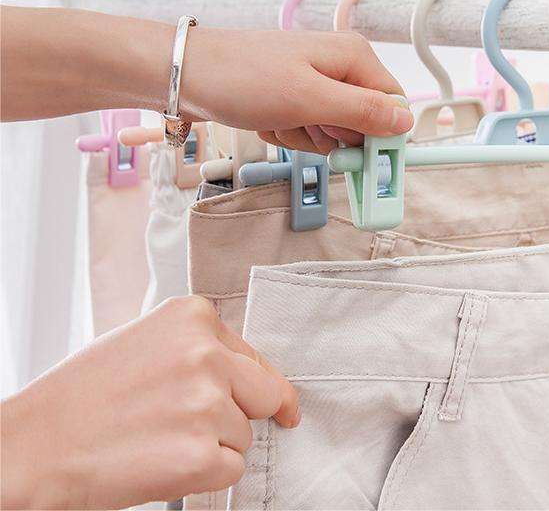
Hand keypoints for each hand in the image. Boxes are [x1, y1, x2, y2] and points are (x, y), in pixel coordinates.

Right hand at [0, 296, 297, 509]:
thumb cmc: (83, 396)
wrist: (33, 447)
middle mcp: (206, 353)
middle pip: (266, 393)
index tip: (272, 402)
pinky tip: (161, 461)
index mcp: (193, 316)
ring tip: (157, 438)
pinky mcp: (201, 454)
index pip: (254, 357)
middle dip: (245, 413)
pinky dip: (205, 474)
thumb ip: (200, 349)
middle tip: (199, 425)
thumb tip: (252, 376)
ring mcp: (207, 404)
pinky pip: (232, 469)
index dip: (252, 385)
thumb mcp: (145, 342)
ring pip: (245, 435)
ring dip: (213, 444)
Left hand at [1, 7, 413, 153]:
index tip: (366, 162)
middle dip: (333, 137)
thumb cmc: (243, 78)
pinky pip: (306, 131)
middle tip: (306, 128)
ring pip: (332, 133)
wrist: (185, 75)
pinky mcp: (293, 98)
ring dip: (305, 138)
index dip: (382, 138)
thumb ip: (362, 112)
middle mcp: (339, 67)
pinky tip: (267, 119)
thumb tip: (405, 122)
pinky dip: (287, 134)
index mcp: (353, 57)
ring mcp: (314, 83)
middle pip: (362, 123)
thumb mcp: (309, 100)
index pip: (393, 105)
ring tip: (279, 119)